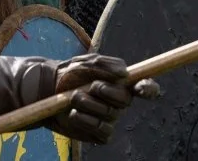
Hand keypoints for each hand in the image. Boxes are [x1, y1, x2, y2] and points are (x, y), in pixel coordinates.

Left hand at [0, 53, 159, 143]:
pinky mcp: (99, 133)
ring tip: (74, 98)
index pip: (146, 87)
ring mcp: (109, 118)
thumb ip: (105, 64)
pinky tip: (74, 114)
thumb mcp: (85, 62)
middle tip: (93, 86)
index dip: (149, 88)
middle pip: (126, 101)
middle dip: (109, 93)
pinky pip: (102, 131)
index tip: (141, 87)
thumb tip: (125, 73)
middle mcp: (118, 102)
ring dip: (91, 106)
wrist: (48, 91)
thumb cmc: (69, 74)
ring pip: (110, 116)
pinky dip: (87, 122)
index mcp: (121, 83)